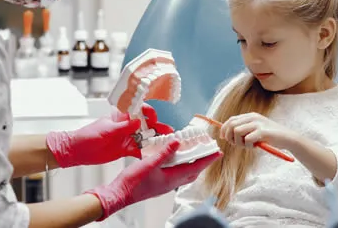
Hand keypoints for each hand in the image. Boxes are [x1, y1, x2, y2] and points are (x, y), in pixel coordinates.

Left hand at [46, 104, 170, 167]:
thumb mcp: (106, 130)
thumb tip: (138, 121)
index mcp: (121, 116)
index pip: (138, 110)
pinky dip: (147, 152)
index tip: (153, 118)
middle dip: (157, 126)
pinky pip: (139, 150)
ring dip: (155, 140)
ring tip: (167, 142)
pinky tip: (155, 154)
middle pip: (145, 124)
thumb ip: (123, 127)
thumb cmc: (88, 135)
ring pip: (145, 137)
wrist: (77, 151)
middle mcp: (126, 126)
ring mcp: (127, 138)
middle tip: (168, 131)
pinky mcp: (125, 149)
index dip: (148, 112)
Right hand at [86, 140, 221, 220]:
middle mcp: (171, 182)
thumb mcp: (149, 164)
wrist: (119, 194)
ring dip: (191, 163)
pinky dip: (180, 164)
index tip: (217, 153)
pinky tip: (174, 157)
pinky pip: (175, 173)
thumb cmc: (132, 182)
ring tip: (195, 152)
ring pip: (184, 172)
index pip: (195, 167)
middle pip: (193, 171)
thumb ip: (164, 153)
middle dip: (202, 161)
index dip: (207, 159)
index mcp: (172, 179)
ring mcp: (165, 183)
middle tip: (209, 151)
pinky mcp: (159, 182)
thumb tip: (178, 142)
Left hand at [220, 112, 298, 149]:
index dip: (224, 129)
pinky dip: (248, 145)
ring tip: (249, 145)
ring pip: (237, 132)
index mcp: (250, 116)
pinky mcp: (262, 131)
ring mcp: (258, 123)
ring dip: (239, 142)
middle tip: (236, 144)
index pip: (231, 120)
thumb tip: (226, 135)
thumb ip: (244, 130)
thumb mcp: (256, 130)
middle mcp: (253, 117)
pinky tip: (255, 146)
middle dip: (230, 136)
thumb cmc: (271, 137)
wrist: (288, 138)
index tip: (223, 138)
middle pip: (231, 125)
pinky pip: (247, 139)